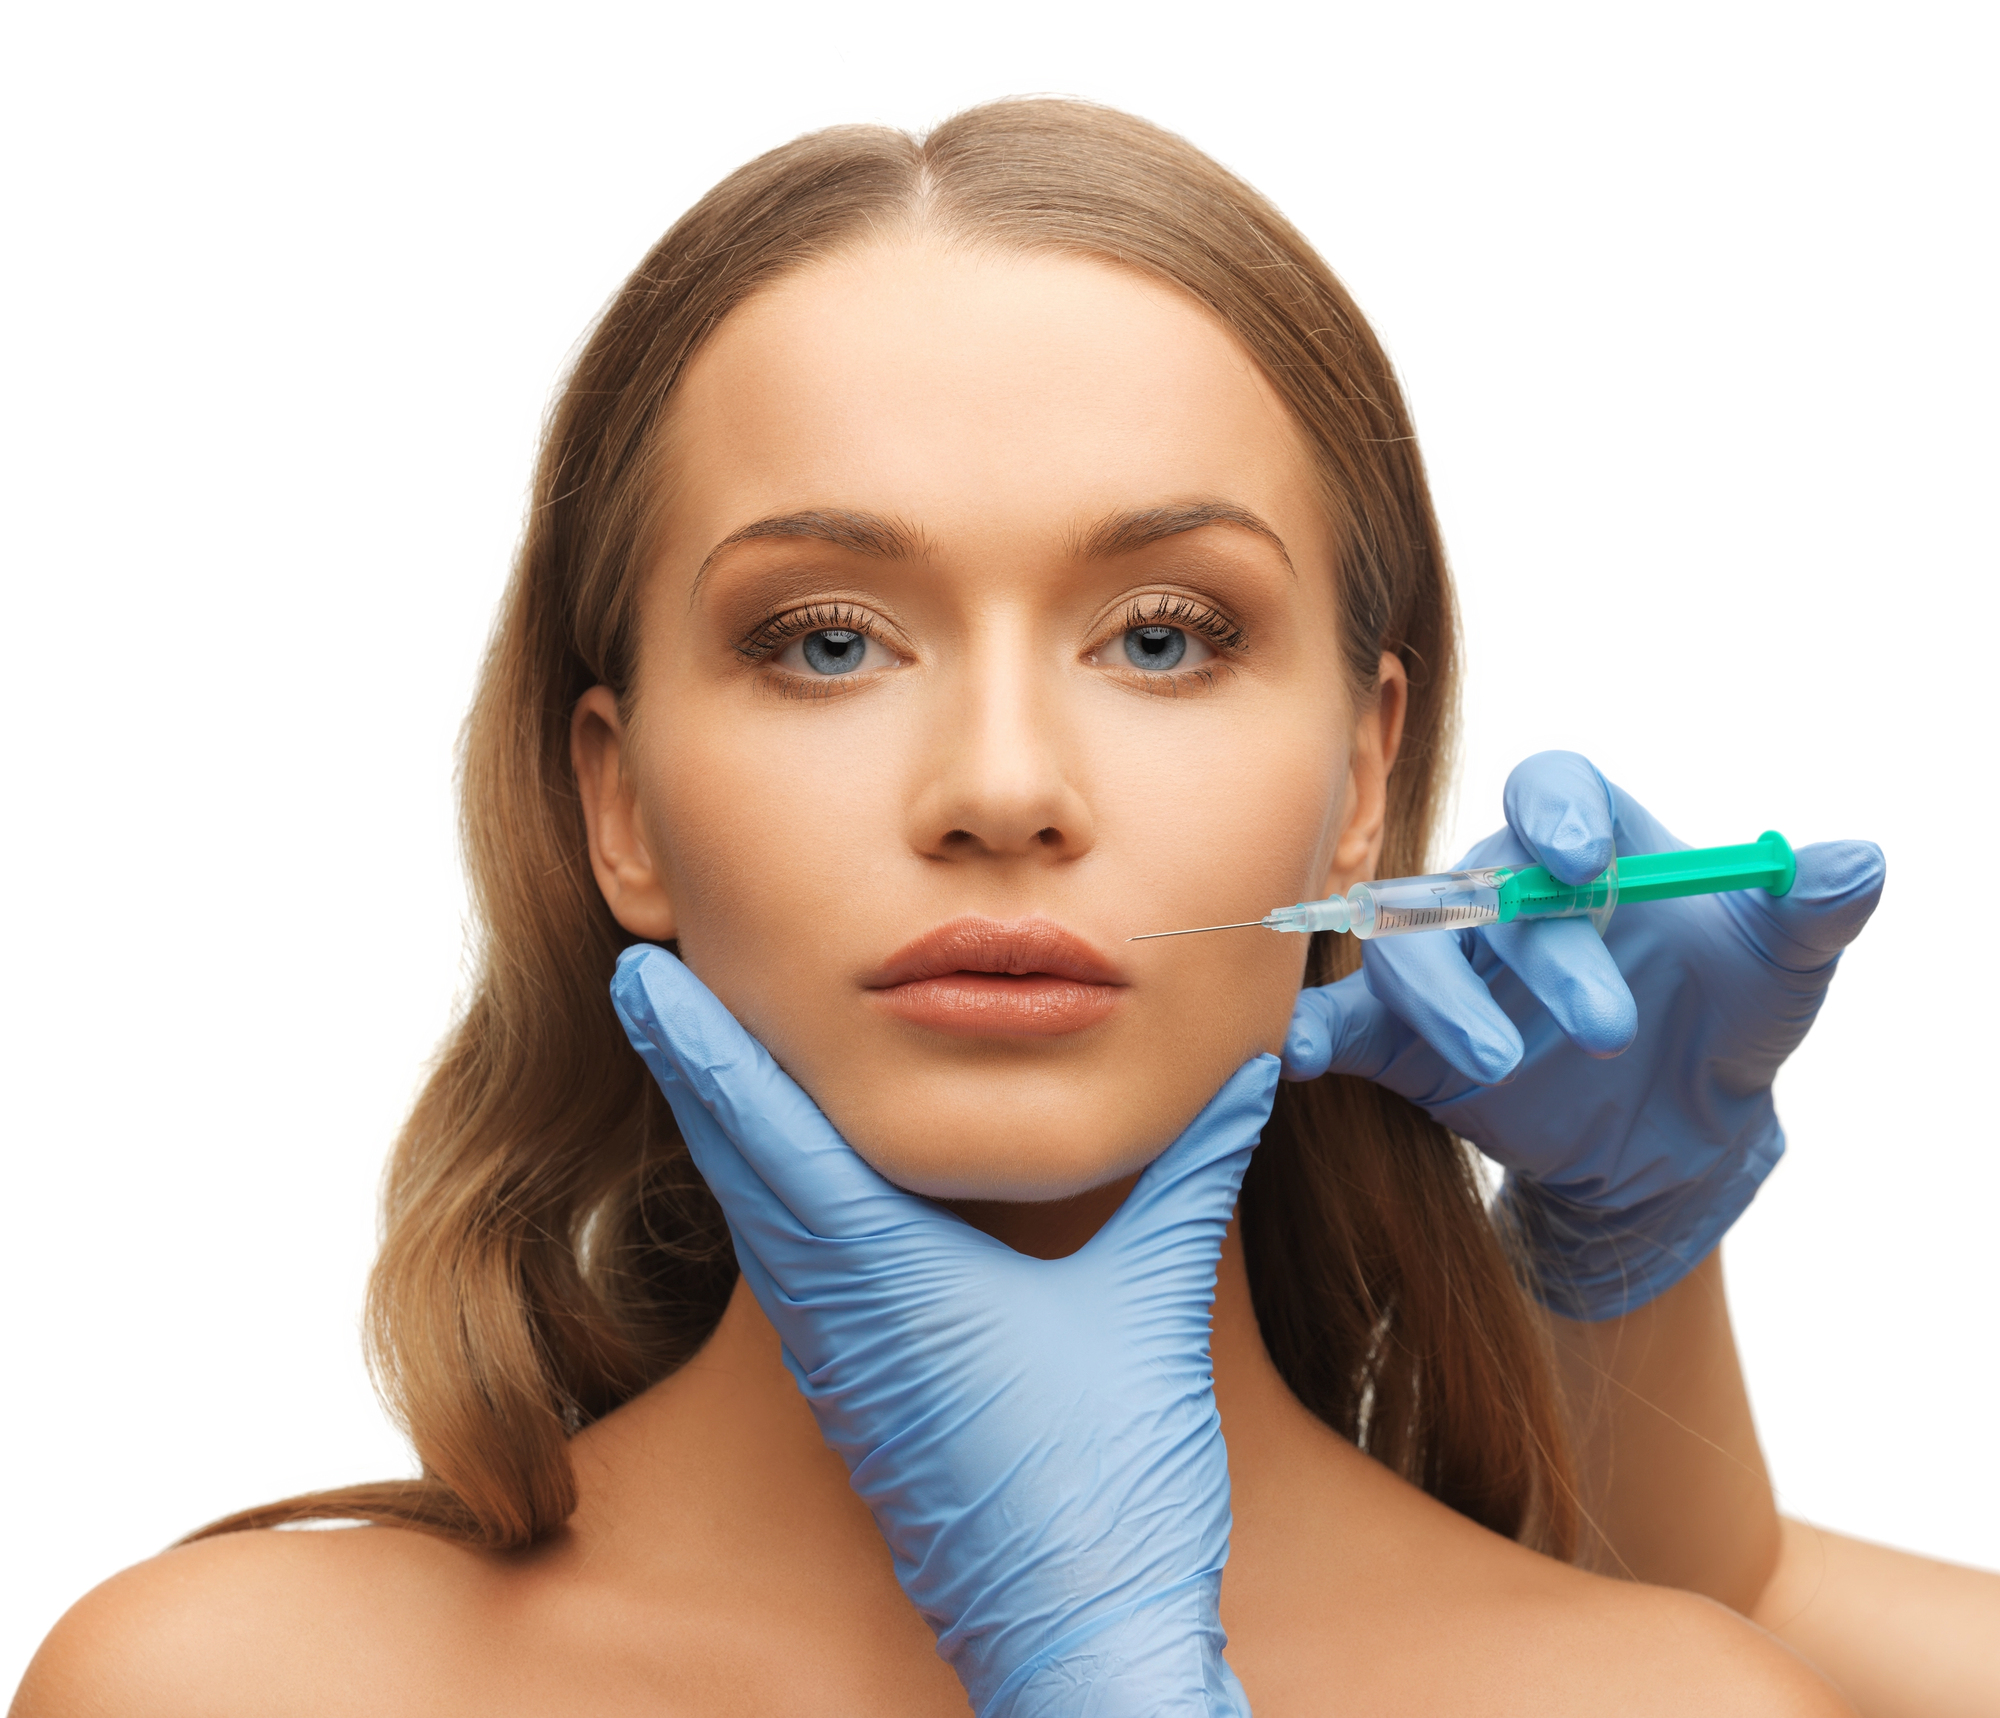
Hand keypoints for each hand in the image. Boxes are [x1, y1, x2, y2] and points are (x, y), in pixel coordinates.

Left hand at [611, 945, 1276, 1717]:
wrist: (1077, 1640)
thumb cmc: (1107, 1485)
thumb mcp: (1152, 1303)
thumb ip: (1192, 1173)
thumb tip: (1246, 1070)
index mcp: (890, 1274)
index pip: (773, 1131)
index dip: (706, 1043)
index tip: (643, 973)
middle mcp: (839, 1315)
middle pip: (738, 1166)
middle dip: (690, 1065)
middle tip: (640, 979)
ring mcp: (839, 1365)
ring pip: (755, 1223)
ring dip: (721, 1132)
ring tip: (696, 1056)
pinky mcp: (857, 1403)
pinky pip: (786, 1276)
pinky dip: (764, 1201)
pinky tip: (779, 1183)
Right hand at [1282, 750, 1884, 1319]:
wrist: (1679, 1132)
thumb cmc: (1727, 1019)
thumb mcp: (1784, 969)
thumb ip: (1814, 911)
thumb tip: (1858, 863)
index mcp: (1586, 844)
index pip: (1552, 787)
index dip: (1557, 812)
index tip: (1587, 860)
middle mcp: (1503, 889)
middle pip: (1485, 882)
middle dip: (1545, 952)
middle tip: (1613, 1031)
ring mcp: (1451, 966)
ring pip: (1408, 948)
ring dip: (1447, 999)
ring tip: (1503, 1064)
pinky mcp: (1405, 1041)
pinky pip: (1344, 1023)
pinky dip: (1312, 1031)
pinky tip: (1296, 1057)